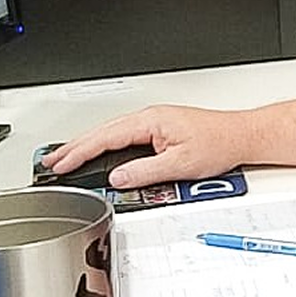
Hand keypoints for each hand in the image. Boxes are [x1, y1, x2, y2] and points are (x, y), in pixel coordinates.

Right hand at [40, 105, 245, 187]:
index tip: (61, 164)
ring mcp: (155, 123)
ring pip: (113, 134)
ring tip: (67, 160)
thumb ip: (145, 172)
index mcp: (152, 120)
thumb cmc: (220, 143)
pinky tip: (98, 155)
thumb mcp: (180, 164)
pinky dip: (106, 146)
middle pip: (104, 132)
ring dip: (89, 146)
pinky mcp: (161, 131)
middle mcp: (151, 118)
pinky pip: (125, 138)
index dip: (80, 152)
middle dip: (76, 147)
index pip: (106, 137)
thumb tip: (117, 178)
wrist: (243, 136)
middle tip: (51, 162)